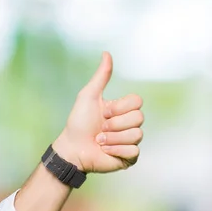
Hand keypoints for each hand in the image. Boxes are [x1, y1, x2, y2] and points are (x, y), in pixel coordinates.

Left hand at [52, 52, 143, 172]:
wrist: (72, 147)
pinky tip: (104, 150)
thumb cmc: (78, 122)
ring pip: (137, 134)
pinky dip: (115, 150)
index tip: (104, 112)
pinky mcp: (129, 157)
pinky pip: (134, 151)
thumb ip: (101, 77)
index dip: (121, 107)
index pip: (138, 101)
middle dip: (115, 124)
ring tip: (99, 140)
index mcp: (122, 109)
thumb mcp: (89, 96)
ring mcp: (130, 140)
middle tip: (100, 128)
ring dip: (113, 138)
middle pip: (139, 118)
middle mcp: (128, 124)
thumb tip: (106, 53)